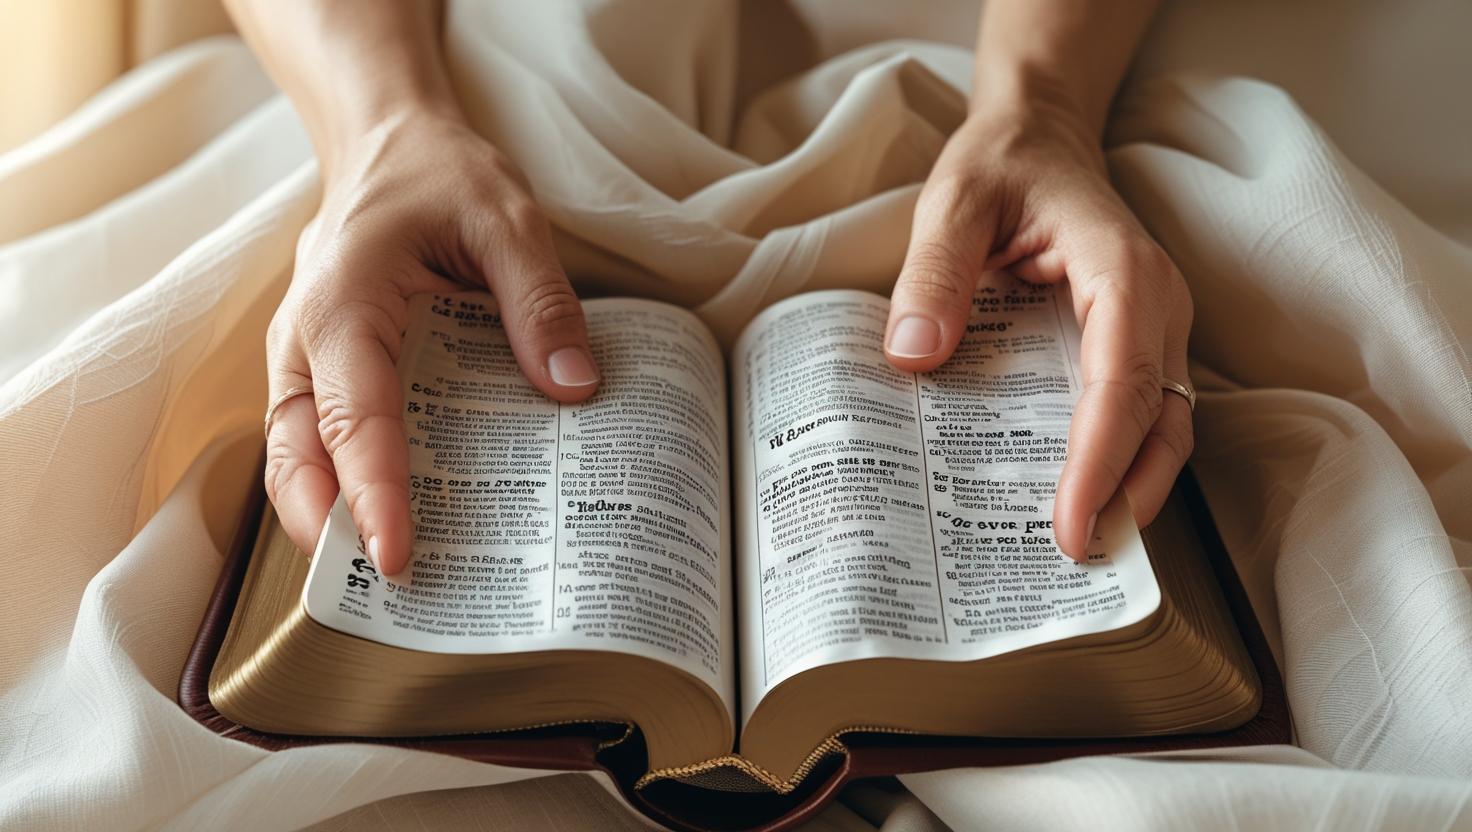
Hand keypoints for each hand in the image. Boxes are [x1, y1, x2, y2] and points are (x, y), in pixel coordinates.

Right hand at [264, 112, 599, 574]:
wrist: (390, 149)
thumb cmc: (441, 179)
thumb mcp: (507, 219)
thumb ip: (538, 299)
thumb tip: (573, 388)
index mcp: (344, 301)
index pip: (352, 412)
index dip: (372, 488)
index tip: (396, 553)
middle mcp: (308, 341)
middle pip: (298, 452)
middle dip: (330, 527)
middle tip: (386, 592)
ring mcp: (309, 362)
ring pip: (297, 455)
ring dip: (329, 518)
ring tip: (387, 584)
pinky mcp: (328, 375)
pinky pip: (325, 440)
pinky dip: (347, 486)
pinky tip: (401, 522)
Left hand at [885, 101, 1193, 559]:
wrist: (1039, 141)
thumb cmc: (1001, 167)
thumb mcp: (954, 203)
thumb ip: (935, 273)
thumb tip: (914, 358)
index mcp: (1122, 270)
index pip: (1122, 380)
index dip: (1100, 460)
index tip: (1069, 524)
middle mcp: (1155, 305)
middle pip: (1160, 419)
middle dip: (1125, 494)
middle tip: (1071, 558)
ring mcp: (1153, 329)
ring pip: (1162, 425)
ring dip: (1129, 487)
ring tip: (1076, 547)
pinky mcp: (1133, 346)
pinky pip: (1138, 413)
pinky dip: (1115, 461)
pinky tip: (1067, 496)